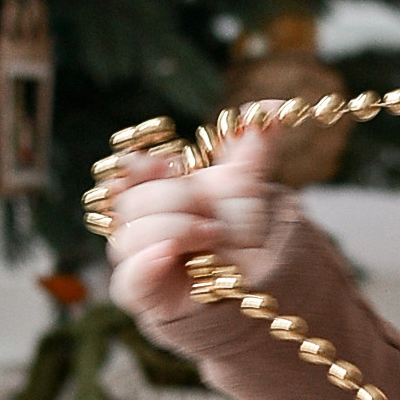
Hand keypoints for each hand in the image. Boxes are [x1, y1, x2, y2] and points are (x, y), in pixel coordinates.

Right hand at [102, 127, 286, 330]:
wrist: (249, 280)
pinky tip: (170, 252)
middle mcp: (135, 224)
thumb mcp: (247, 183)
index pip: (123, 173)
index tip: (172, 165)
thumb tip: (276, 106)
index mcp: (150, 193)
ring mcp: (135, 259)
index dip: (141, 166)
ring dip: (175, 229)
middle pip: (130, 202)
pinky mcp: (140, 293)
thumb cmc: (237, 231)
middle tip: (210, 213)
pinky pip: (128, 278)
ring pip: (129, 236)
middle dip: (176, 200)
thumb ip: (256, 144)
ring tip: (211, 235)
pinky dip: (147, 261)